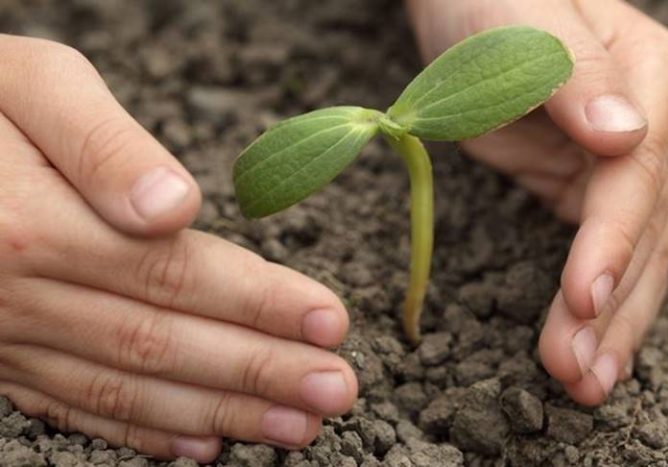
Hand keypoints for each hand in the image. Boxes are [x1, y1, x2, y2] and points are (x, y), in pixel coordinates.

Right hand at [0, 35, 356, 461]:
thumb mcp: (31, 85)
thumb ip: (102, 145)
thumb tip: (173, 205)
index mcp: (34, 227)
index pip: (175, 274)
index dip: (260, 303)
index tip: (331, 322)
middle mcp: (21, 297)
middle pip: (164, 344)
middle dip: (260, 372)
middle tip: (337, 392)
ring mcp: (7, 338)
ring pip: (130, 389)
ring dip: (221, 413)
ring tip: (298, 428)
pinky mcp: (0, 358)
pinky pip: (76, 406)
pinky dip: (144, 433)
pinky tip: (203, 446)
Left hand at [408, 0, 667, 403]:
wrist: (472, 2)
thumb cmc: (493, 2)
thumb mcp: (525, 24)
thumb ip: (573, 77)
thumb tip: (625, 135)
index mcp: (653, 79)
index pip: (635, 178)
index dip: (610, 244)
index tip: (581, 301)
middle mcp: (659, 126)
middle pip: (643, 231)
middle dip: (610, 307)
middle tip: (576, 375)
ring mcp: (633, 162)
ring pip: (635, 257)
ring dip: (612, 325)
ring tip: (584, 385)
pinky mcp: (595, 188)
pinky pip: (607, 254)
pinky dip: (597, 304)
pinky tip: (588, 349)